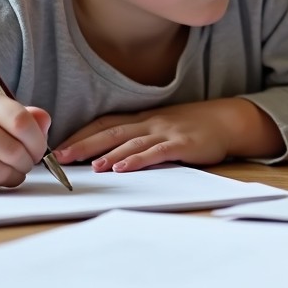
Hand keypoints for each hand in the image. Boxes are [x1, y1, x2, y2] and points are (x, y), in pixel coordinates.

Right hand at [0, 88, 50, 192]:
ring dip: (14, 176)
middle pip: (14, 151)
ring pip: (2, 171)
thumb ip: (27, 117)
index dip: (38, 142)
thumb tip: (45, 124)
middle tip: (25, 164)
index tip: (39, 151)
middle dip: (28, 163)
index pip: (21, 122)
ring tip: (10, 171)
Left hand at [53, 98, 282, 172]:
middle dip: (84, 144)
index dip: (81, 134)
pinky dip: (137, 160)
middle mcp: (151, 123)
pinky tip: (123, 168)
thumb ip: (140, 138)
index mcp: (143, 119)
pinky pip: (156, 152)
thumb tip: (108, 155)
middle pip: (111, 132)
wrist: (228, 120)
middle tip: (60, 158)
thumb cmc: (194, 127)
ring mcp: (166, 132)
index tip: (59, 148)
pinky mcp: (182, 144)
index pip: (105, 124)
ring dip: (107, 153)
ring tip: (88, 166)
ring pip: (131, 142)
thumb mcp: (163, 127)